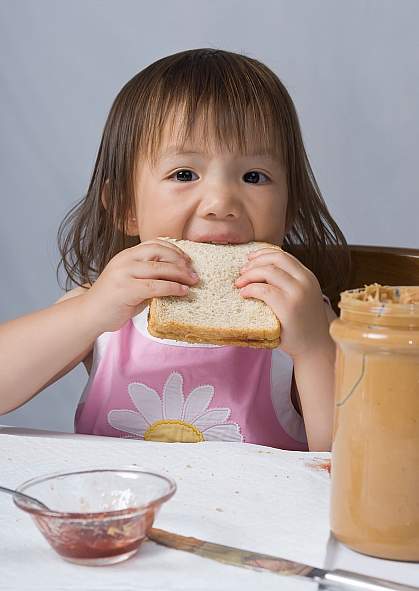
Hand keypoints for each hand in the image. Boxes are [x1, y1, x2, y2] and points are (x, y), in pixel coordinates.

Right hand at [82, 239, 198, 332]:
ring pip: (160, 268)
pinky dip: (173, 288)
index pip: (155, 243)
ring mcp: (124, 273)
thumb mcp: (132, 281)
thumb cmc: (113, 300)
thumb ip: (150, 276)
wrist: (90, 314)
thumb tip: (178, 276)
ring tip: (193, 281)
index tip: (188, 260)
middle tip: (193, 272)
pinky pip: (156, 286)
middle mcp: (125, 260)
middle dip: (181, 261)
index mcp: (126, 255)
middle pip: (160, 252)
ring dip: (181, 274)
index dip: (174, 250)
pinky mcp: (126, 289)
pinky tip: (183, 292)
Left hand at [235, 247, 330, 358]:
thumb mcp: (301, 297)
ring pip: (268, 271)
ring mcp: (298, 293)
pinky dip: (250, 289)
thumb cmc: (302, 324)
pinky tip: (244, 294)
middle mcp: (305, 281)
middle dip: (255, 261)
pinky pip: (264, 290)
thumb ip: (288, 284)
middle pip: (276, 259)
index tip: (250, 258)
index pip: (284, 255)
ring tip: (239, 283)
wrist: (315, 347)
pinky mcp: (288, 306)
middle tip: (242, 271)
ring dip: (249, 275)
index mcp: (308, 276)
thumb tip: (259, 271)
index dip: (264, 254)